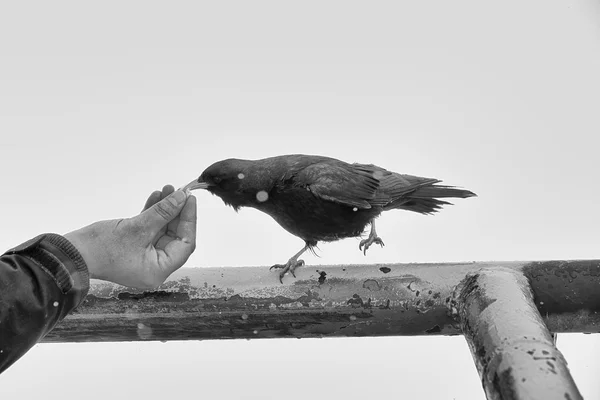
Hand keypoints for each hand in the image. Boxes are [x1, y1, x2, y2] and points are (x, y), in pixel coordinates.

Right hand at [64, 185, 196, 288]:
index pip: (184, 244)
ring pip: (162, 229)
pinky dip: (152, 213)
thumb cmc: (101, 248)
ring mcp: (143, 256)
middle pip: (174, 235)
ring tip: (168, 188)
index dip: (189, 220)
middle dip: (177, 212)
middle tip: (180, 191)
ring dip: (165, 209)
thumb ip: (162, 212)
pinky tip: (156, 196)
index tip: (190, 199)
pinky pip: (149, 228)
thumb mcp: (137, 227)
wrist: (69, 253)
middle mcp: (154, 266)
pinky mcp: (133, 246)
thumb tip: (181, 198)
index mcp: (158, 271)